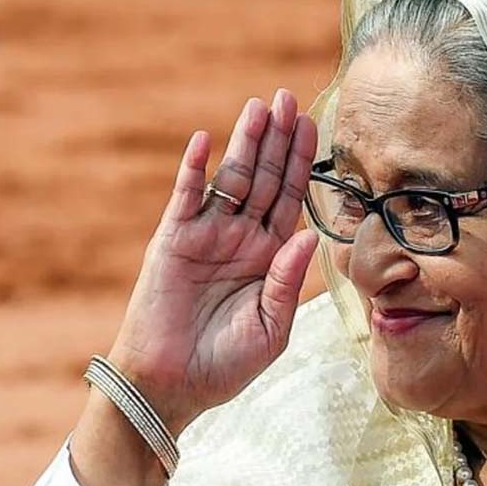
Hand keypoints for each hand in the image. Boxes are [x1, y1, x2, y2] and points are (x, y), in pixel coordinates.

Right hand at [107, 89, 318, 434]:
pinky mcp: (172, 242)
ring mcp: (206, 237)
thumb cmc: (226, 364)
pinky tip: (205, 142)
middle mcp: (241, 239)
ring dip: (243, 143)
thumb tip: (309, 238)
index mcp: (269, 257)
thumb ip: (287, 282)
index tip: (314, 127)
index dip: (302, 164)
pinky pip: (185, 199)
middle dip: (277, 140)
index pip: (291, 200)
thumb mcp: (271, 328)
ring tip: (259, 106)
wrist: (173, 386)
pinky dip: (193, 171)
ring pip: (229, 180)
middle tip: (289, 98)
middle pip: (264, 178)